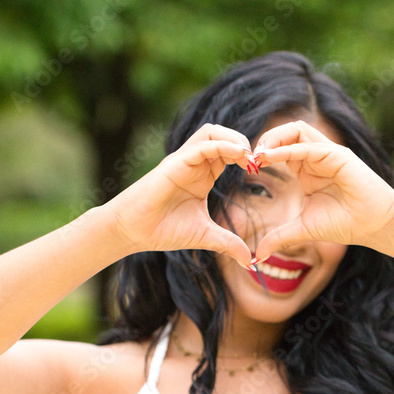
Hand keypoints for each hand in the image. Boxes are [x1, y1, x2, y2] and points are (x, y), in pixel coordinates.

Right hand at [101, 124, 255, 266]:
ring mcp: (184, 161)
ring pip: (212, 132)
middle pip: (223, 134)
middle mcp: (194, 163)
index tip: (260, 171)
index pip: (229, 151)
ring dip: (234, 138)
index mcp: (203, 174)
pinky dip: (222, 146)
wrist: (133, 232)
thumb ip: (228, 243)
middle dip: (245, 142)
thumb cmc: (163, 229)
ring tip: (249, 157)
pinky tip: (239, 156)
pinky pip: (201, 146)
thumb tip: (250, 261)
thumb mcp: (205, 236)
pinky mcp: (174, 164)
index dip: (247, 156)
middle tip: (259, 162)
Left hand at [251, 120, 393, 259]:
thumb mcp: (303, 229)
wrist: (374, 226)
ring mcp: (328, 153)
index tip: (246, 168)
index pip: (281, 148)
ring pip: (297, 130)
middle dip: (265, 140)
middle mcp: (317, 157)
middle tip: (248, 157)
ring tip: (258, 155)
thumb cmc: (345, 224)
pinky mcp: (339, 155)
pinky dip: (287, 149)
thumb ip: (279, 237)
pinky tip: (270, 158)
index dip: (262, 154)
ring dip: (274, 138)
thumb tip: (258, 256)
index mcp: (307, 169)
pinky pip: (308, 145)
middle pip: (287, 133)